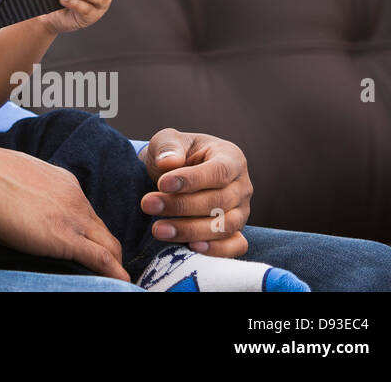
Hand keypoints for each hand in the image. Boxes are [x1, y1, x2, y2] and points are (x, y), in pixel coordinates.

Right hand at [0, 136, 129, 280]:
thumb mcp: (16, 178)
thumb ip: (29, 192)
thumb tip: (20, 205)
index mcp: (63, 182)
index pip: (86, 213)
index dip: (89, 233)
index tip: (86, 246)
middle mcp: (74, 197)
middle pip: (102, 230)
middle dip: (107, 251)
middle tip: (107, 269)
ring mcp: (72, 217)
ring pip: (108, 245)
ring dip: (113, 263)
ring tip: (115, 279)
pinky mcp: (64, 238)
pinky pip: (101, 258)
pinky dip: (114, 272)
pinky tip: (121, 282)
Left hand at [138, 130, 253, 257]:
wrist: (174, 173)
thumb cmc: (174, 154)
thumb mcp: (167, 140)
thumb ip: (167, 146)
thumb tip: (169, 162)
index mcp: (231, 158)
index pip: (219, 171)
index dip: (192, 180)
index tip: (162, 184)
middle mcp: (242, 186)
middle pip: (219, 201)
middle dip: (180, 206)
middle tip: (148, 205)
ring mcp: (242, 211)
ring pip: (225, 226)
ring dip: (190, 230)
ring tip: (158, 229)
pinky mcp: (236, 232)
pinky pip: (236, 246)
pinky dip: (217, 250)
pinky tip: (191, 247)